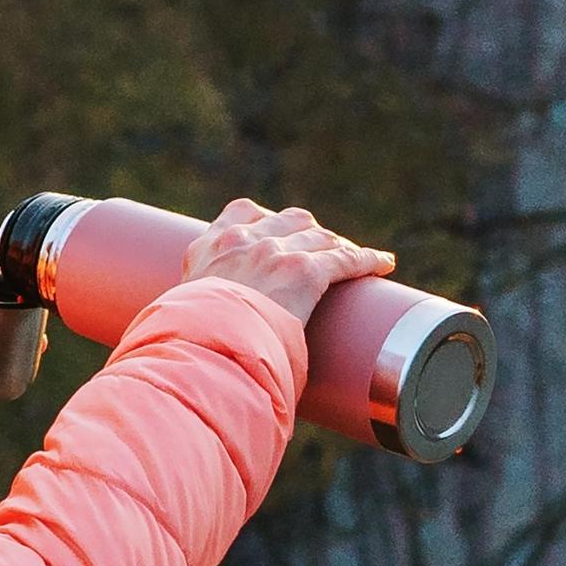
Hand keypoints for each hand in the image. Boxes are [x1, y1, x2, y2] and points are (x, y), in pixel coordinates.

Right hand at [180, 197, 393, 334]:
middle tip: (323, 255)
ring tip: (353, 260)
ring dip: (338, 247)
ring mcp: (273, 253)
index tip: (280, 235)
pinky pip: (345, 259)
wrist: (201, 351)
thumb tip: (205, 350)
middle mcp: (241, 241)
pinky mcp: (304, 271)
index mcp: (207, 249)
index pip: (243, 213)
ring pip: (321, 237)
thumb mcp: (183, 320)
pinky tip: (382, 264)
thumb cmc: (191, 349)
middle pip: (291, 220)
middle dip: (310, 234)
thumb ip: (198, 319)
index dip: (269, 222)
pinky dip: (367, 260)